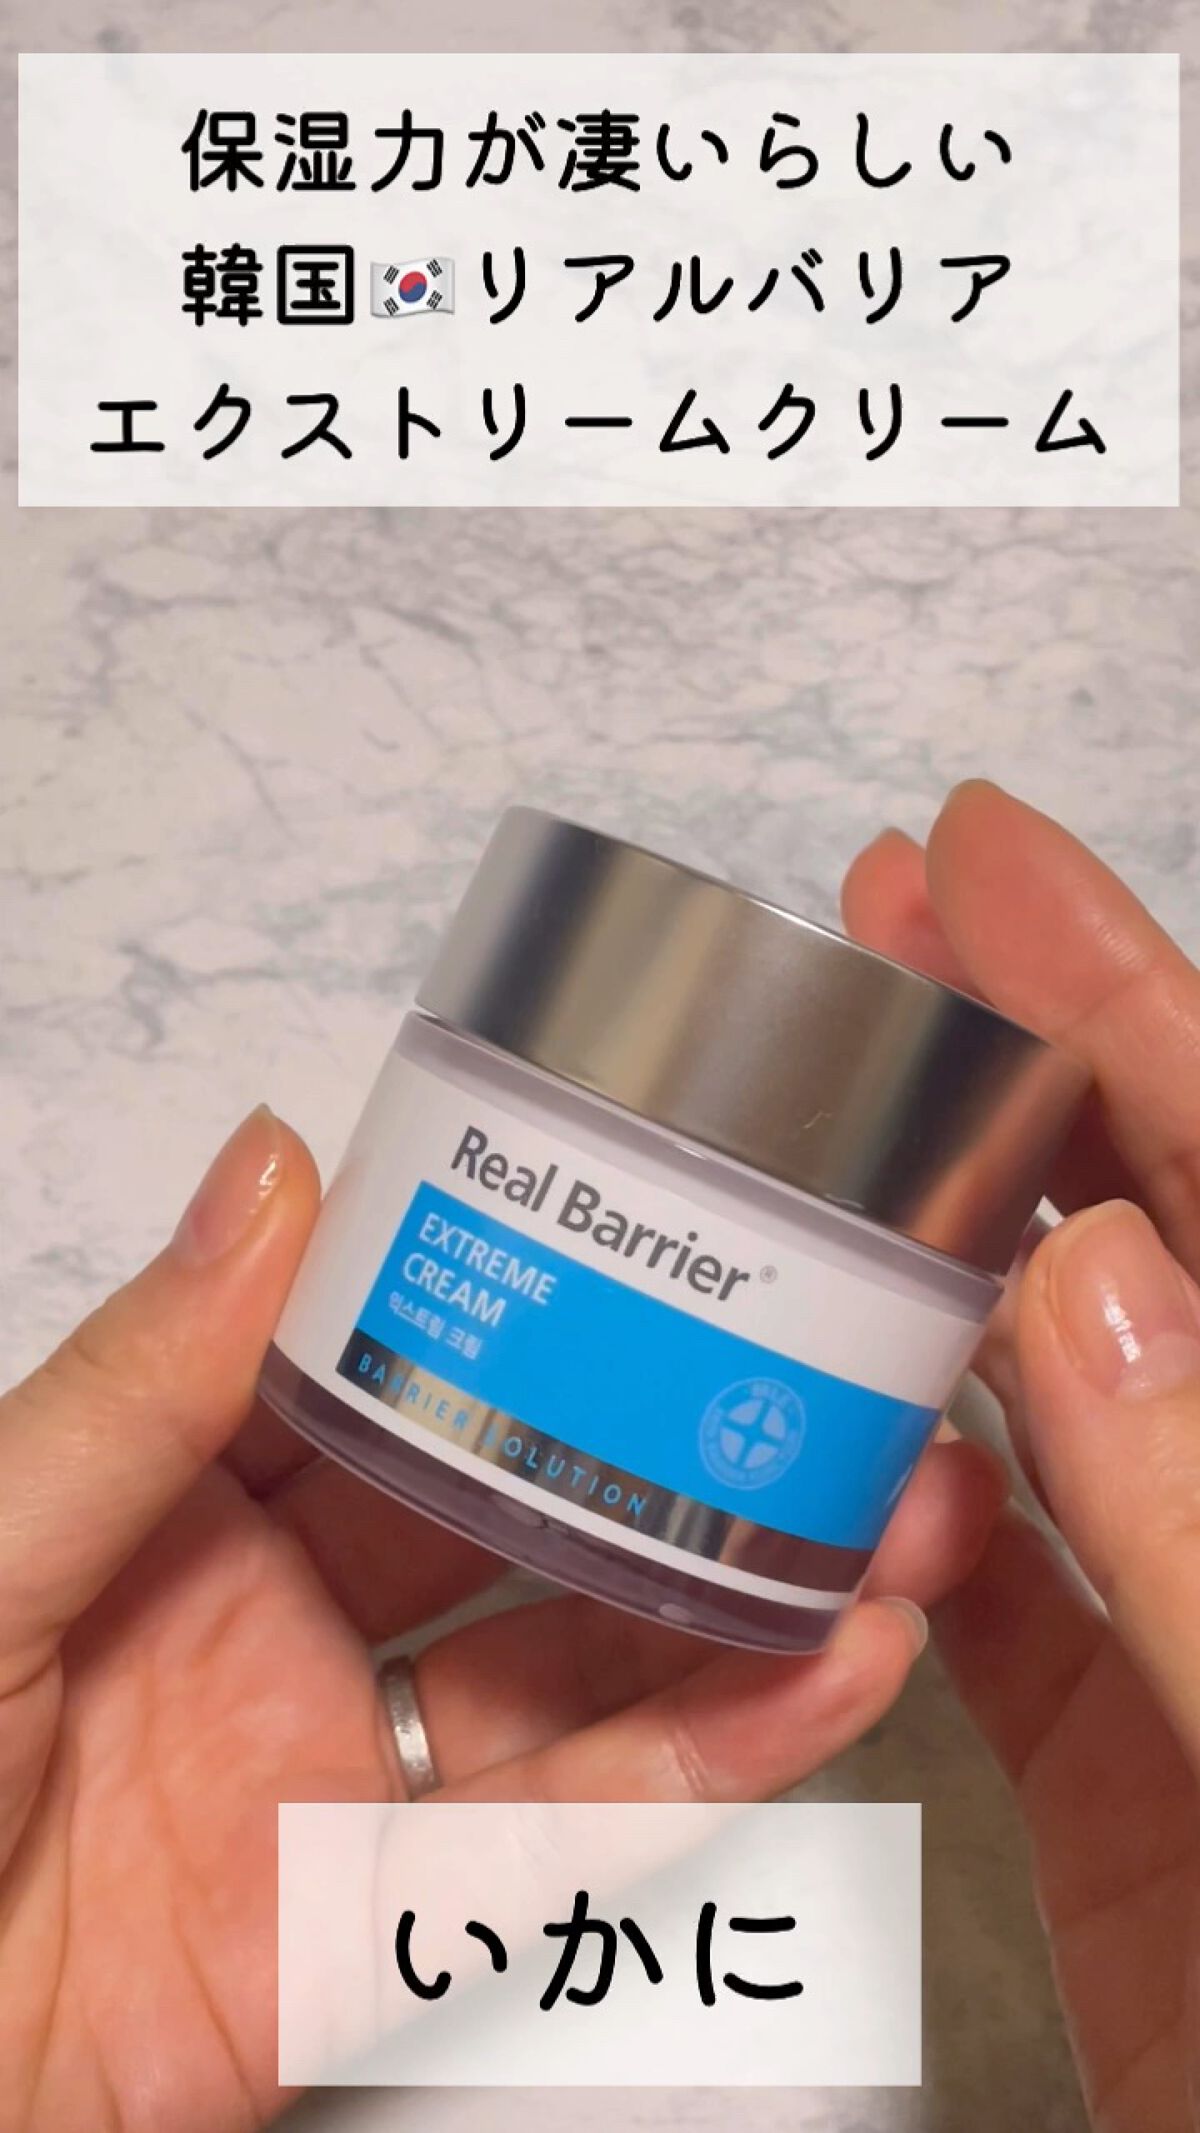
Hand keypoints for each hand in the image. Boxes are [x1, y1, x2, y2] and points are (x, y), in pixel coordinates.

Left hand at [0, 1103, 1002, 2129]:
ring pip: (577, 1666)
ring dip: (736, 1595)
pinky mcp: (381, 1928)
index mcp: (178, 1507)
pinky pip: (571, 1838)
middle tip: (809, 1357)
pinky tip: (839, 1669)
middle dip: (662, 1439)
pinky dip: (719, 1760)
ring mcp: (338, 1775)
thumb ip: (142, 1382)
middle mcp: (279, 1623)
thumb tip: (275, 1167)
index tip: (641, 1219)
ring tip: (891, 1507)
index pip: (375, 1369)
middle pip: (511, 1510)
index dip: (507, 1297)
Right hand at [844, 781, 1199, 2132]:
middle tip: (880, 929)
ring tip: (815, 1151)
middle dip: (1020, 1067)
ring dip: (939, 1273)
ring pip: (1067, 1404)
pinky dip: (910, 1511)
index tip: (979, 858)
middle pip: (1156, 1247)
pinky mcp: (1133, 1772)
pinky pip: (1005, 1595)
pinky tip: (827, 1439)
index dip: (1126, 994)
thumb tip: (1085, 1275)